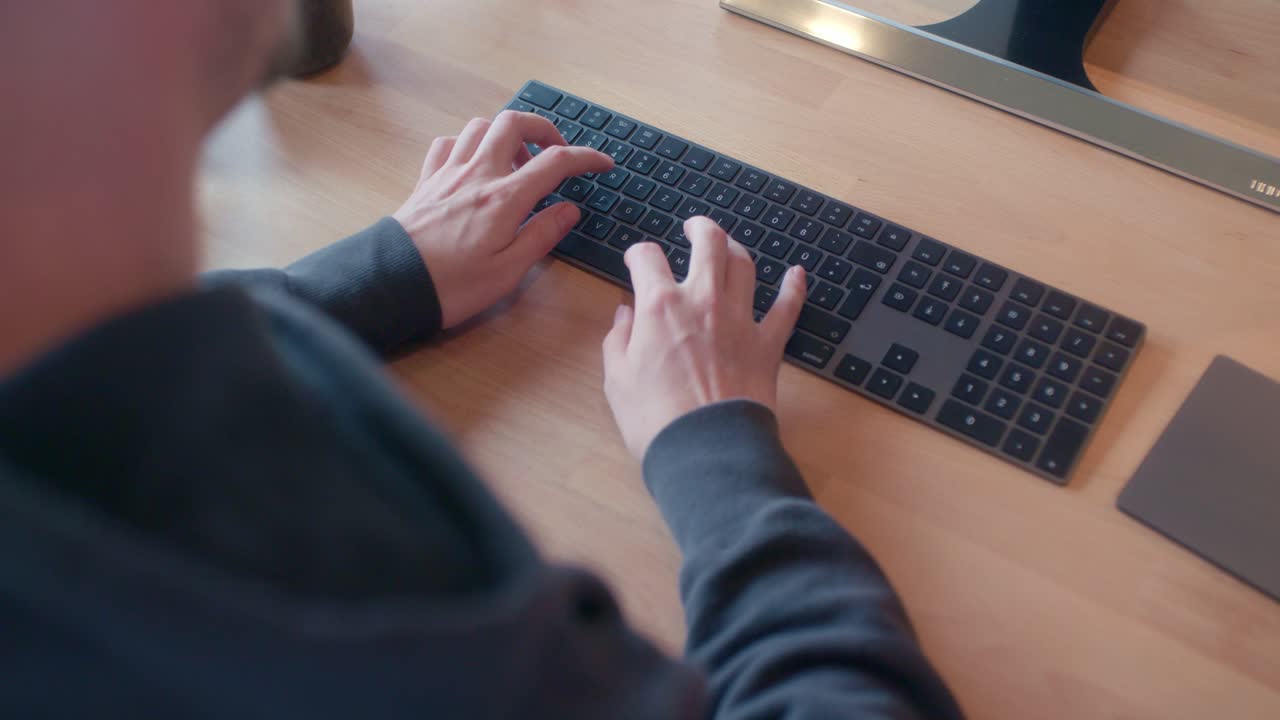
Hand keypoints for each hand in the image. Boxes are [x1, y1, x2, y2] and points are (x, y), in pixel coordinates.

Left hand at [393, 112, 612, 328]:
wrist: (391, 285)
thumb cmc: (452, 286)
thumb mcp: (508, 271)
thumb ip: (542, 235)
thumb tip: (569, 209)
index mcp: (504, 198)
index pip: (554, 162)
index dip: (585, 158)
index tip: (603, 163)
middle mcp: (477, 175)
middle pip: (514, 123)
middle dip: (543, 128)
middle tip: (557, 152)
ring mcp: (448, 174)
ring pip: (479, 126)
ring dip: (505, 133)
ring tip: (517, 160)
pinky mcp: (426, 182)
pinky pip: (447, 144)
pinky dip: (467, 144)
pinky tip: (474, 164)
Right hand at [602, 217, 806, 458]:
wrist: (706, 450)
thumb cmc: (655, 420)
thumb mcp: (618, 380)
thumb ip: (619, 340)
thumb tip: (625, 316)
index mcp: (659, 306)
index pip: (647, 259)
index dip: (638, 254)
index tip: (636, 261)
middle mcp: (703, 302)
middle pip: (708, 244)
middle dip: (699, 228)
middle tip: (693, 227)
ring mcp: (740, 320)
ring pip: (744, 265)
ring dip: (735, 249)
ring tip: (728, 247)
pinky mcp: (768, 344)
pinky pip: (787, 306)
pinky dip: (793, 287)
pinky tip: (797, 274)